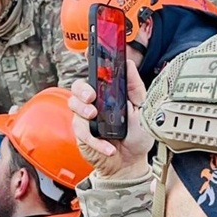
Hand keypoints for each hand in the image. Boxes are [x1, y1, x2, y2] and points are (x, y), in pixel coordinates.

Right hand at [69, 60, 152, 179]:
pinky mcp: (82, 135)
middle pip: (77, 87)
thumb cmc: (137, 136)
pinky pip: (81, 132)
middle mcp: (94, 103)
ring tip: (95, 118)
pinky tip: (108, 147)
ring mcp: (86, 118)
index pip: (95, 75)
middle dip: (82, 89)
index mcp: (108, 94)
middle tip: (91, 97)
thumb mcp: (142, 108)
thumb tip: (128, 64)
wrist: (131, 163)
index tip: (90, 53)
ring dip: (83, 111)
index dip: (91, 63)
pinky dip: (95, 140)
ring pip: (74, 106)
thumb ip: (134, 87)